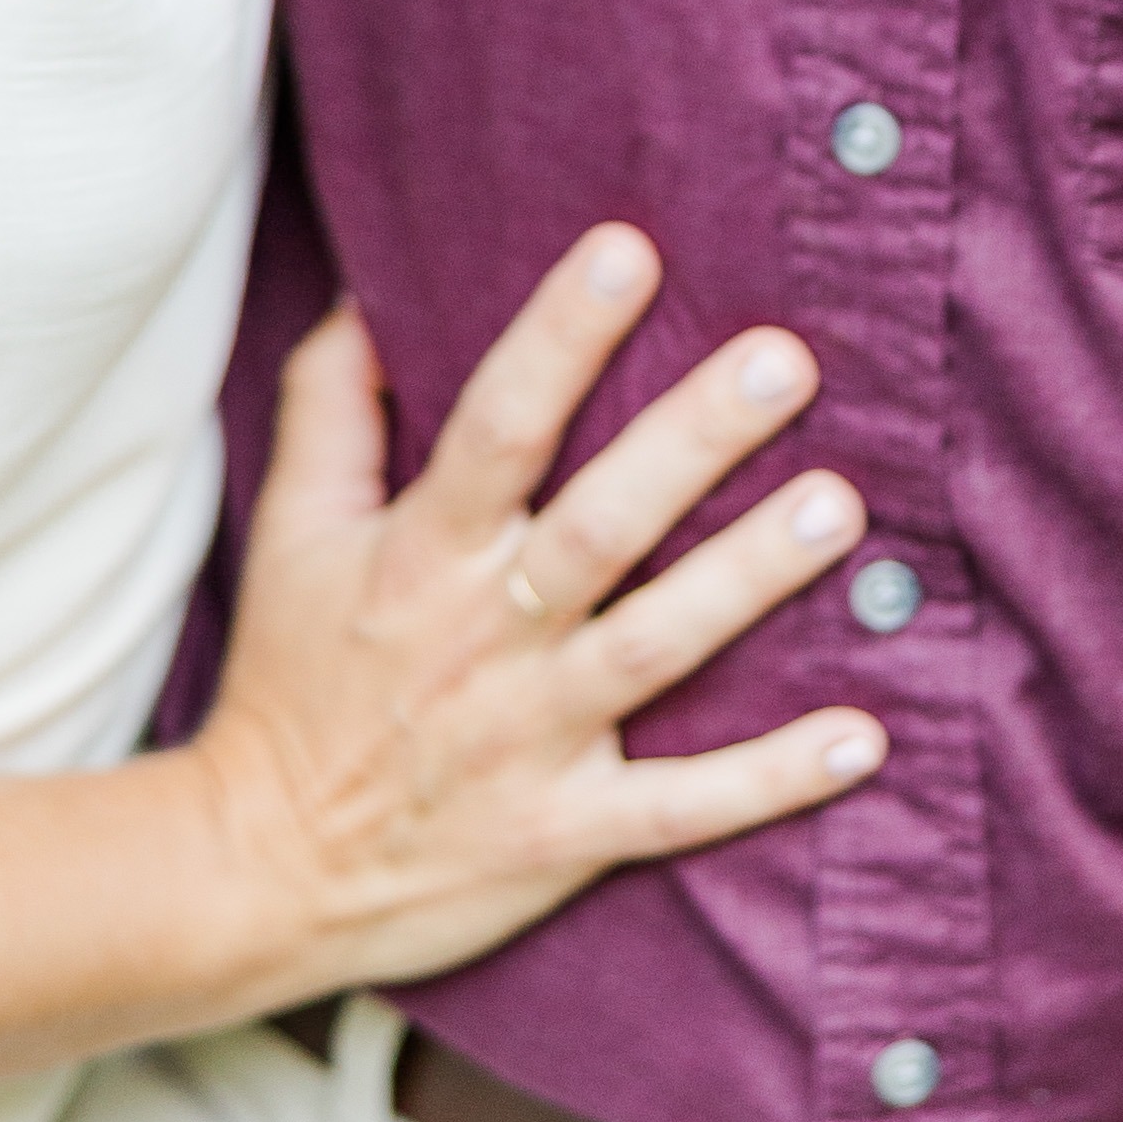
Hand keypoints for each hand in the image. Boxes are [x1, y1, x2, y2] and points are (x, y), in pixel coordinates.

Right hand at [186, 224, 884, 1004]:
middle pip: (599, 528)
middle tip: (783, 362)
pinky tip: (863, 739)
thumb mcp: (292, 533)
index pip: (493, 428)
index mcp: (418, 555)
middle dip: (691, 444)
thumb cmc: (293, 679)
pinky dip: (772, 779)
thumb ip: (332, 407)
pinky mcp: (566, 834)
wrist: (259, 871)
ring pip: (654, 648)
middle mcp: (482, 638)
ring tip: (842, 509)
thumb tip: (375, 291)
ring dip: (749, 581)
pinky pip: (681, 807)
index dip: (558, 339)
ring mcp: (529, 741)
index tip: (629, 250)